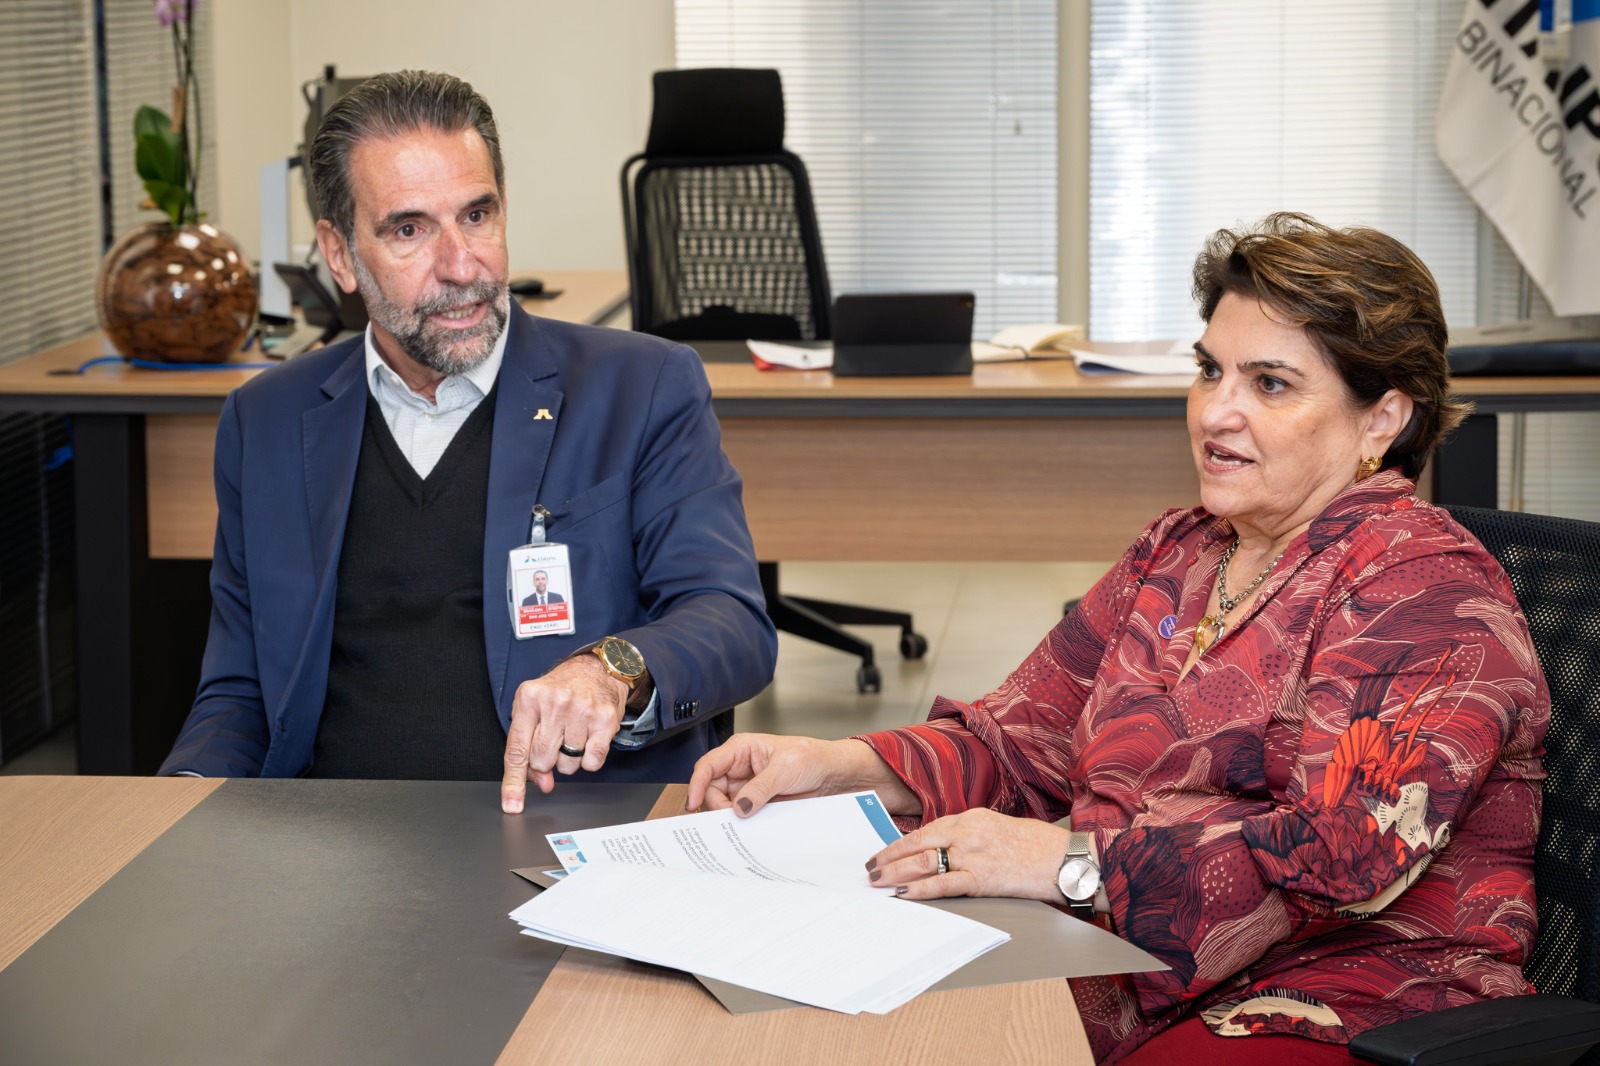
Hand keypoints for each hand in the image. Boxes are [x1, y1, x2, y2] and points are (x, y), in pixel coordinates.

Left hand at [502, 655, 628, 811]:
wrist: (596, 669)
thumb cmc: (560, 692)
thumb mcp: (534, 710)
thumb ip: (528, 746)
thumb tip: (542, 783)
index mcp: (529, 698)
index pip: (517, 750)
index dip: (514, 782)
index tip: (512, 805)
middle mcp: (554, 703)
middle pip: (542, 761)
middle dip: (547, 760)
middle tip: (555, 740)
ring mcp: (581, 711)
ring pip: (568, 765)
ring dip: (569, 758)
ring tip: (573, 733)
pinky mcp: (605, 720)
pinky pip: (592, 762)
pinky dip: (589, 759)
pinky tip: (588, 738)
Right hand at [687, 734, 918, 816]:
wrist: (833, 776)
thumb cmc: (812, 758)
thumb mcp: (785, 769)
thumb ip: (760, 788)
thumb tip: (740, 807)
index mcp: (741, 750)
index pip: (708, 765)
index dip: (696, 784)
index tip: (692, 803)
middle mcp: (740, 769)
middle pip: (711, 790)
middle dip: (717, 806)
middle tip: (730, 820)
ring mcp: (747, 789)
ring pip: (724, 806)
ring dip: (730, 818)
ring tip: (741, 827)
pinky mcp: (757, 805)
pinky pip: (741, 817)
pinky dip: (742, 825)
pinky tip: (748, 831)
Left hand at [866, 808, 1069, 903]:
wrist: (1064, 859)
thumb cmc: (1036, 846)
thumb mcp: (998, 827)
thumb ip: (970, 835)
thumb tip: (944, 848)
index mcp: (971, 817)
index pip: (925, 829)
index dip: (900, 842)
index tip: (883, 851)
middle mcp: (967, 832)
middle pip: (917, 844)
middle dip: (889, 857)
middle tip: (870, 868)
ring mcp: (972, 854)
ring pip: (923, 862)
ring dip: (895, 872)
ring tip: (877, 881)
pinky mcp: (981, 878)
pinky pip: (942, 884)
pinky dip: (919, 890)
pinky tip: (903, 894)